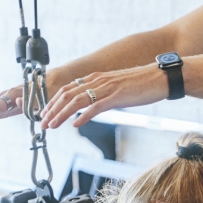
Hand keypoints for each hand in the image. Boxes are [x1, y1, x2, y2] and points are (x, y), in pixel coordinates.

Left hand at [40, 65, 166, 130]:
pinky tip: (75, 125)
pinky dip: (83, 116)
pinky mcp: (117, 96)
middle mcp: (98, 81)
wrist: (160, 77)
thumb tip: (92, 106)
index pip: (68, 89)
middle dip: (52, 109)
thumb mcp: (117, 88)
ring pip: (76, 101)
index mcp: (96, 78)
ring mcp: (106, 88)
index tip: (45, 113)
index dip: (53, 101)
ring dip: (61, 114)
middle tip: (42, 123)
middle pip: (67, 95)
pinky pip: (95, 107)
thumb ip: (103, 95)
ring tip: (52, 125)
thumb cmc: (142, 84)